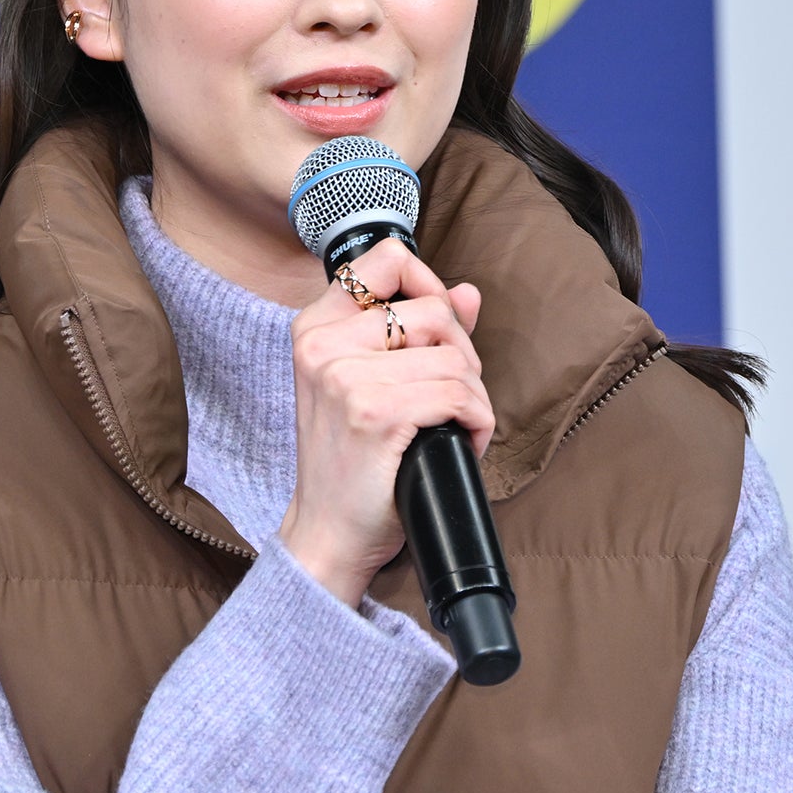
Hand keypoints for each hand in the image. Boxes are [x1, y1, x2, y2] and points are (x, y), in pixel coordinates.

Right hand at [278, 237, 493, 606]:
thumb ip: (415, 333)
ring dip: (473, 397)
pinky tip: (461, 443)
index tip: (439, 327)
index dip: (430, 284)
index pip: (387, 259)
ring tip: (454, 426)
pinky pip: (460, 395)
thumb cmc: (351, 462)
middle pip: (434, 310)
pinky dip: (478, 423)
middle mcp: (323, 346)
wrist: (328, 533)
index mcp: (314, 329)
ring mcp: (346, 378)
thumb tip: (468, 293)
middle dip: (463, 354)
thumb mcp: (368, 386)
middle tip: (452, 396)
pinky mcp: (377, 413)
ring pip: (455, 358)